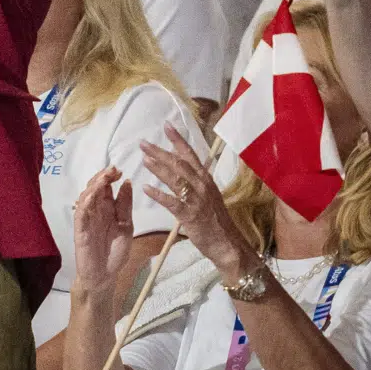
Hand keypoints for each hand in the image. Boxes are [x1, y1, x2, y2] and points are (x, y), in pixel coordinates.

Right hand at [72, 166, 133, 292]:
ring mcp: (86, 220)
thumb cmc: (115, 251)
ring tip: (104, 179)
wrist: (105, 275)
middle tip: (113, 170)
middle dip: (102, 177)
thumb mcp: (126, 226)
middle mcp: (95, 211)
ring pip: (86, 197)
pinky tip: (91, 196)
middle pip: (95, 189)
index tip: (119, 171)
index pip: (105, 188)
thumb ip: (125, 205)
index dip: (110, 177)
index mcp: (106, 209)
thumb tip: (127, 182)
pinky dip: (84, 204)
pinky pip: (80, 214)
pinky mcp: (80, 230)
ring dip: (94, 187)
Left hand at [140, 126, 250, 277]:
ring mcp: (197, 200)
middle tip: (143, 143)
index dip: (178, 140)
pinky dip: (159, 195)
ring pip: (176, 179)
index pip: (190, 155)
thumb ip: (195, 179)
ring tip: (144, 159)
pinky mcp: (190, 215)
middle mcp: (202, 186)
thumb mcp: (207, 194)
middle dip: (160, 152)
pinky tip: (146, 188)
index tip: (166, 126)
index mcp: (206, 179)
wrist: (227, 243)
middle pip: (179, 164)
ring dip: (159, 168)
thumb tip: (180, 163)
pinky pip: (173, 202)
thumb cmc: (215, 219)